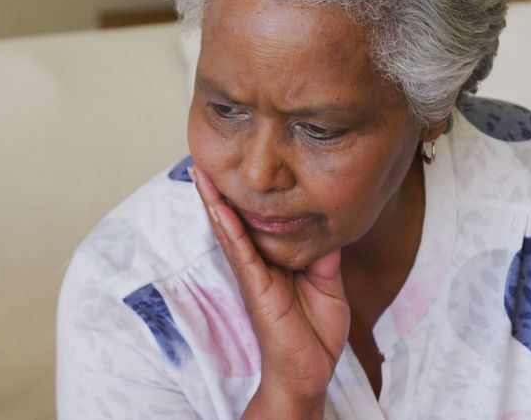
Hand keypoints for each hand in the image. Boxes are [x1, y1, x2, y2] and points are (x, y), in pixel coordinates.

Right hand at [190, 165, 349, 418]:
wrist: (309, 373)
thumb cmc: (316, 335)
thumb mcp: (329, 285)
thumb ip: (324, 255)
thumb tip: (327, 223)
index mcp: (277, 262)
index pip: (259, 223)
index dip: (247, 197)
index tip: (240, 168)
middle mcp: (260, 265)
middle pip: (236, 221)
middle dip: (221, 191)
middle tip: (206, 158)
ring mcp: (254, 274)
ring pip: (230, 230)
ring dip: (215, 200)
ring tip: (201, 171)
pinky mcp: (255, 285)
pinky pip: (238, 250)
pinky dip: (227, 225)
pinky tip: (217, 205)